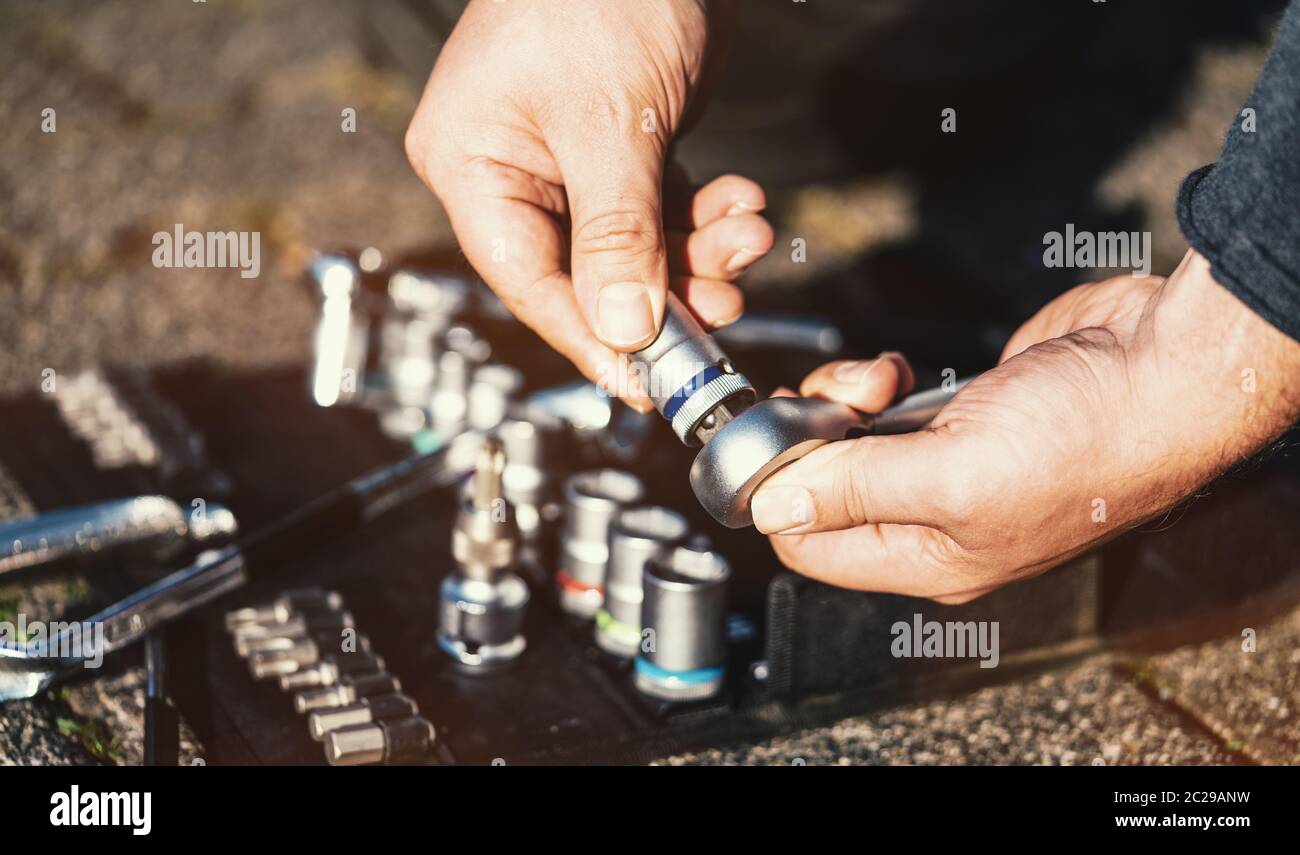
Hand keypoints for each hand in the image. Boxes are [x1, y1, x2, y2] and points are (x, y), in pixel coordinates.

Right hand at [405, 0, 769, 407]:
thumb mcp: (610, 125)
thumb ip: (617, 236)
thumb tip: (624, 330)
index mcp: (471, 164)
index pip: (529, 280)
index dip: (592, 337)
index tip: (648, 382)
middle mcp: (511, 170)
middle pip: (586, 272)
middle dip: (664, 291)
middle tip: (724, 307)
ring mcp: (566, 161)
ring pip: (632, 247)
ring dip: (697, 254)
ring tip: (747, 235)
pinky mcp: (617, 148)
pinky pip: (659, 210)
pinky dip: (704, 217)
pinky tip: (742, 205)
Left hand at [751, 250, 1299, 601]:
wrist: (1168, 369)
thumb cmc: (1088, 438)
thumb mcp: (954, 475)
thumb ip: (854, 491)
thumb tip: (771, 510)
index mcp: (933, 560)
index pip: (813, 550)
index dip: (778, 500)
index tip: (772, 443)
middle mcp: (936, 521)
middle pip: (826, 489)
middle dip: (815, 437)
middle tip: (837, 402)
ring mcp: (951, 465)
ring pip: (851, 442)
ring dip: (846, 400)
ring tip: (884, 380)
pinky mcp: (964, 416)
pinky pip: (887, 407)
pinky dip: (878, 382)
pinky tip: (899, 372)